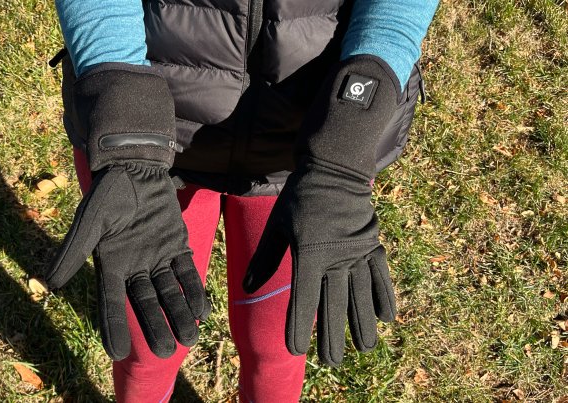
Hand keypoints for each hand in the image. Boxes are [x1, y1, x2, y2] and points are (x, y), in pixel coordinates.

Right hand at [46, 164, 209, 359]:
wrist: (136, 168)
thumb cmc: (109, 194)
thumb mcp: (90, 221)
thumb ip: (74, 251)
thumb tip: (50, 284)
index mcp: (111, 265)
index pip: (111, 302)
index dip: (113, 326)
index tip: (117, 352)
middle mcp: (135, 267)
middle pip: (146, 303)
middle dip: (157, 326)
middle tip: (167, 351)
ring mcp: (158, 258)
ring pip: (169, 292)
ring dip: (180, 313)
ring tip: (190, 337)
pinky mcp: (177, 246)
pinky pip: (186, 273)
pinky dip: (194, 290)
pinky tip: (203, 309)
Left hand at [243, 56, 399, 365]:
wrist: (335, 169)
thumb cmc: (300, 197)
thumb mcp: (278, 225)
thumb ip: (265, 258)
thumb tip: (247, 287)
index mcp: (310, 254)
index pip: (304, 298)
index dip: (300, 325)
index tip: (298, 349)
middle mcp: (337, 258)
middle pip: (335, 304)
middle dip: (333, 335)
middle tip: (332, 361)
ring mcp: (358, 253)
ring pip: (361, 295)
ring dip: (362, 324)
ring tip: (363, 348)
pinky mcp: (372, 245)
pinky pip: (381, 276)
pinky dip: (384, 296)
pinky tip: (387, 318)